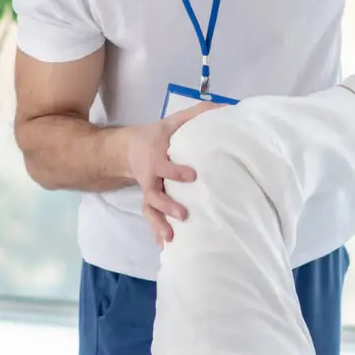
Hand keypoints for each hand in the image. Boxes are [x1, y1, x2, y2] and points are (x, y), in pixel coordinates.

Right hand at [125, 103, 217, 247]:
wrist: (128, 150)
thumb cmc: (158, 136)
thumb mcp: (173, 122)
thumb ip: (197, 114)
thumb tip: (226, 107)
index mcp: (156, 158)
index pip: (164, 166)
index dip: (176, 171)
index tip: (192, 176)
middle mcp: (150, 179)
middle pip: (154, 194)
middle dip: (167, 206)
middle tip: (183, 214)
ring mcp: (149, 192)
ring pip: (150, 211)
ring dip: (158, 225)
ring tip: (170, 237)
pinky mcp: (150, 203)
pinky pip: (151, 219)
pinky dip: (156, 232)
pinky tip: (165, 247)